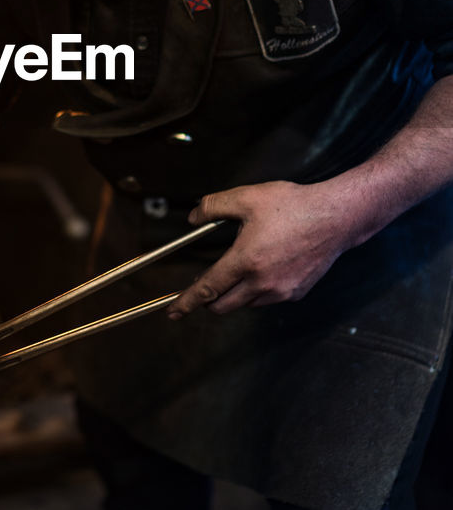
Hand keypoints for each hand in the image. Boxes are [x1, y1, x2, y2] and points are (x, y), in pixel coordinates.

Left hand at [167, 180, 352, 317]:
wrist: (336, 217)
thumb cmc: (293, 205)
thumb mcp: (247, 197)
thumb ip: (213, 206)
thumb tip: (194, 217)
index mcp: (246, 261)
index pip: (208, 289)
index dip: (187, 302)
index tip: (173, 312)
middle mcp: (262, 283)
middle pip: (224, 306)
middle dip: (208, 300)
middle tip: (203, 285)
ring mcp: (281, 291)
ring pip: (246, 304)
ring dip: (234, 294)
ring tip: (237, 269)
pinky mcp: (296, 293)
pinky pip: (267, 299)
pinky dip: (257, 291)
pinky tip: (262, 270)